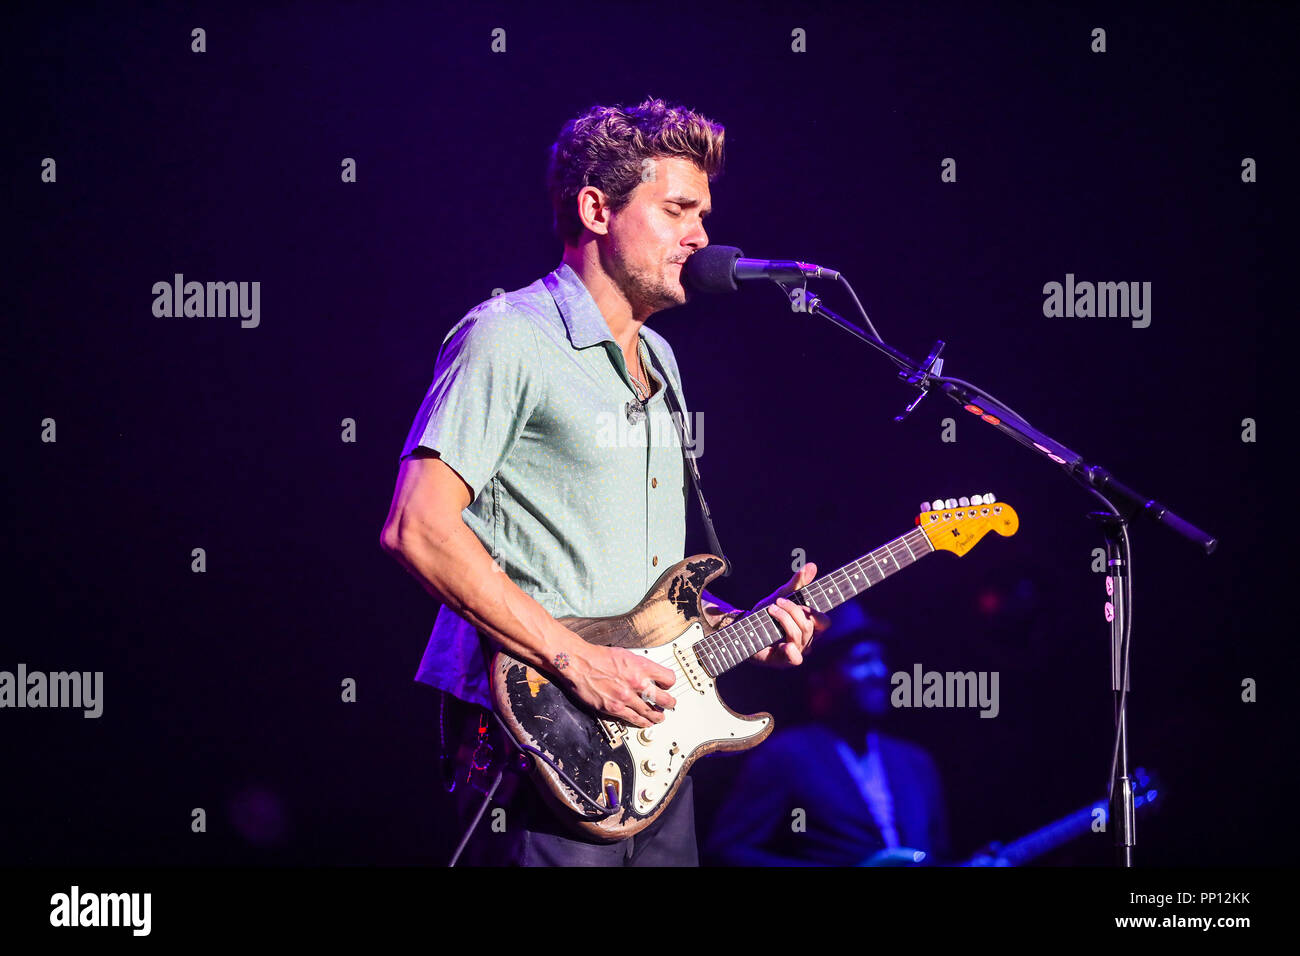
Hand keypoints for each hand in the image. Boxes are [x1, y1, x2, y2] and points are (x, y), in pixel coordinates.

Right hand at [559, 641, 677, 728]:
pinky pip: (634, 719)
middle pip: (664, 699)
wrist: (579, 663)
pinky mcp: (615, 708)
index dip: (669, 683)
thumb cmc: (597, 656)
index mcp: (641, 666)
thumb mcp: (625, 654)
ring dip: (657, 716)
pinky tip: (645, 723)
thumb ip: (639, 665)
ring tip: (660, 717)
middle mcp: (637, 682)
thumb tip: (647, 672)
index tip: (667, 686)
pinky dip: (642, 722)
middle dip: (669, 703)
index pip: (668, 678)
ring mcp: (626, 697)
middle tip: (670, 705)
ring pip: (650, 712)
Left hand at [750, 562, 830, 667]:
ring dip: (784, 619)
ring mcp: (795, 651)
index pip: (824, 622)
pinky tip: (785, 644)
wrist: (743, 627)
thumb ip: (797, 583)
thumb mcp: (781, 595)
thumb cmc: (766, 613)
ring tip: (771, 610)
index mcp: (809, 627)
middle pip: (809, 626)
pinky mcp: (782, 660)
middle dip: (793, 610)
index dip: (815, 613)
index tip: (802, 603)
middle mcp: (806, 641)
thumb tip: (812, 565)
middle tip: (777, 603)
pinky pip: (795, 658)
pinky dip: (791, 651)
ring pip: (799, 636)